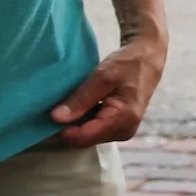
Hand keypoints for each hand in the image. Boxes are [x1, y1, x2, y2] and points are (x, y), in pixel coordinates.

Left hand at [48, 35, 165, 147]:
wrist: (148, 57)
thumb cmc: (128, 63)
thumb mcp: (102, 76)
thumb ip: (80, 99)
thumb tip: (56, 118)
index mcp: (123, 120)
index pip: (83, 137)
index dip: (62, 128)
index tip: (48, 113)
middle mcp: (124, 132)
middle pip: (85, 138)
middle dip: (69, 125)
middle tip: (56, 105)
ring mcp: (122, 131)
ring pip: (88, 134)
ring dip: (76, 121)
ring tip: (68, 102)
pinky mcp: (119, 127)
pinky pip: (95, 128)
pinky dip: (84, 118)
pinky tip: (79, 105)